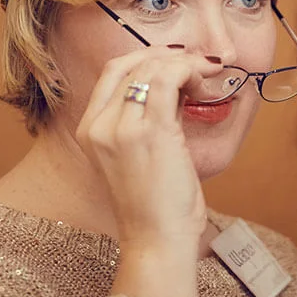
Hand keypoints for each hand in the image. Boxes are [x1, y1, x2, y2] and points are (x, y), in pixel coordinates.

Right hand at [76, 47, 222, 247]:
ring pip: (151, 68)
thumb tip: (177, 83)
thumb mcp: (142, 153)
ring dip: (185, 62)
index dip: (146, 57)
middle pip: (132, 64)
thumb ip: (152, 116)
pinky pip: (169, 80)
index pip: (113, 72)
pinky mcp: (149, 132)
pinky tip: (205, 80)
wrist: (157, 240)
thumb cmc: (155, 204)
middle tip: (198, 63)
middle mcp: (99, 125)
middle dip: (169, 56)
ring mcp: (120, 128)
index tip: (175, 60)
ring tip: (206, 75)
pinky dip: (190, 70)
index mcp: (89, 129)